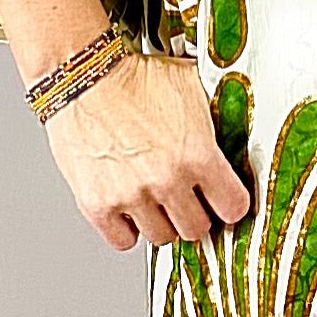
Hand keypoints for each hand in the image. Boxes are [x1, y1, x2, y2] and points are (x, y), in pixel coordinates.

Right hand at [43, 49, 253, 251]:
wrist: (82, 75)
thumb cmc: (131, 77)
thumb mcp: (189, 86)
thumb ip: (215, 113)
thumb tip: (234, 116)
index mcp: (197, 154)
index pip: (234, 207)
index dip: (230, 202)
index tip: (223, 198)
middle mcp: (167, 181)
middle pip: (198, 229)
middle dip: (195, 213)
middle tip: (187, 198)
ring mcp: (131, 196)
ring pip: (162, 237)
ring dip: (161, 221)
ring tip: (154, 198)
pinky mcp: (98, 204)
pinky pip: (123, 241)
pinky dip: (127, 229)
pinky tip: (129, 208)